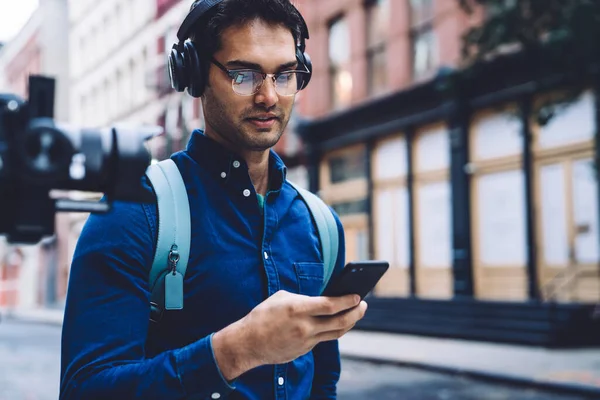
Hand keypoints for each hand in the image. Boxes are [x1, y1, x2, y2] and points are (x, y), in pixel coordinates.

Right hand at [212, 290, 366, 379]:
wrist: (248, 343)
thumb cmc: (262, 315)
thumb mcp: (281, 298)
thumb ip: (303, 298)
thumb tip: (321, 299)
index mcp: (298, 308)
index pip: (331, 305)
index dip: (348, 300)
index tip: (357, 295)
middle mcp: (305, 326)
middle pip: (340, 321)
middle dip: (356, 312)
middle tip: (363, 305)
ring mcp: (306, 341)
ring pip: (336, 333)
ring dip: (349, 323)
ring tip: (355, 314)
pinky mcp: (304, 350)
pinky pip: (323, 339)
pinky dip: (331, 330)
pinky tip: (336, 323)